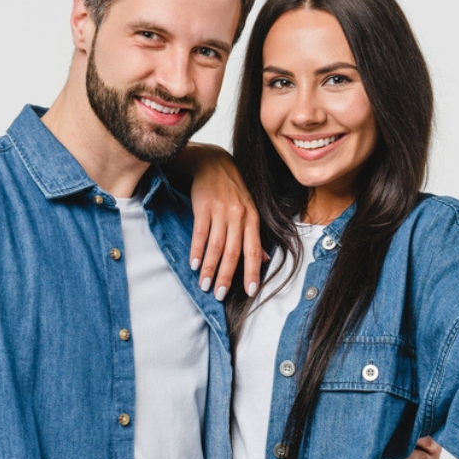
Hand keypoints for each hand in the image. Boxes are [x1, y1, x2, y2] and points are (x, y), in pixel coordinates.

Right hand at [182, 143, 262, 300]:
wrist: (213, 163)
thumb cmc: (232, 191)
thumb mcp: (248, 211)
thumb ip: (254, 236)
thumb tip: (264, 260)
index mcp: (252, 219)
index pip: (253, 250)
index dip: (252, 271)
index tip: (250, 291)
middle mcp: (238, 215)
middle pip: (232, 252)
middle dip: (227, 276)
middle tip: (220, 295)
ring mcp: (221, 210)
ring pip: (216, 246)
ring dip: (210, 268)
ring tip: (205, 285)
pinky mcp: (203, 206)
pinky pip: (200, 233)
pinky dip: (197, 251)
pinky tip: (194, 265)